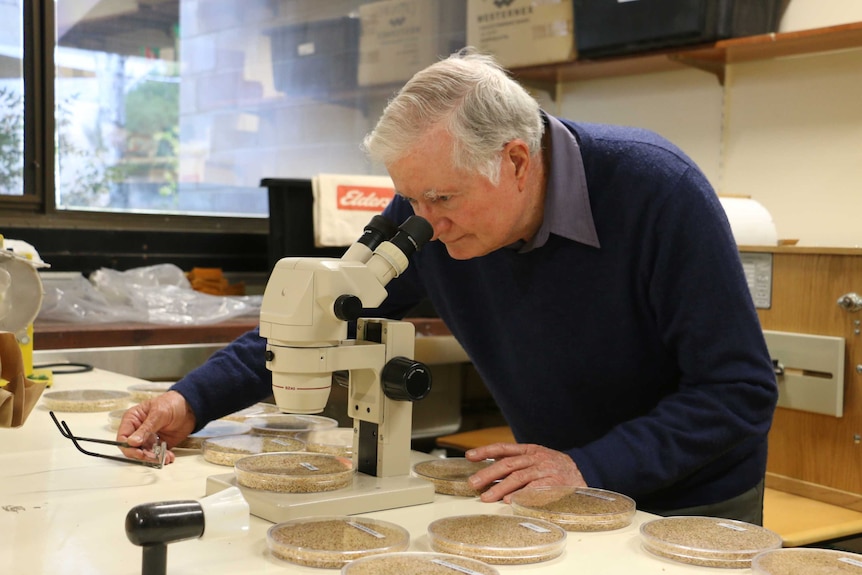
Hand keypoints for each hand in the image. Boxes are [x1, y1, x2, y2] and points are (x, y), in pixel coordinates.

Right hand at [116, 390, 195, 463]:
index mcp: (133, 420)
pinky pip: (157, 455)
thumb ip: (146, 428)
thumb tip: (132, 442)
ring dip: (154, 458)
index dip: (128, 447)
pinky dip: (162, 458)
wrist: (191, 406)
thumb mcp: (158, 413)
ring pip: (145, 454)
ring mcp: (149, 438)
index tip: (138, 452)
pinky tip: (169, 457)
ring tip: (165, 458)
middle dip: (142, 455)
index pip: (123, 437)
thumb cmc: (172, 403)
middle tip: (153, 457)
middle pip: (133, 448)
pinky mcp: (160, 444)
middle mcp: (139, 430)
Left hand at [464, 442, 586, 502]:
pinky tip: (510, 501)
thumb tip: (491, 473)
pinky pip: (535, 489)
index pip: (504, 448)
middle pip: (508, 464)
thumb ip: (517, 463)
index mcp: (530, 450)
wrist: (585, 473)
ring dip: (500, 488)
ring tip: (486, 497)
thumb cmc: (556, 469)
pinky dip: (521, 495)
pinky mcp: (554, 484)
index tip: (469, 456)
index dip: (486, 451)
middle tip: (473, 483)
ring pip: (518, 477)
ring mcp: (546, 470)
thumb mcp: (537, 460)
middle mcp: (536, 458)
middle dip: (488, 473)